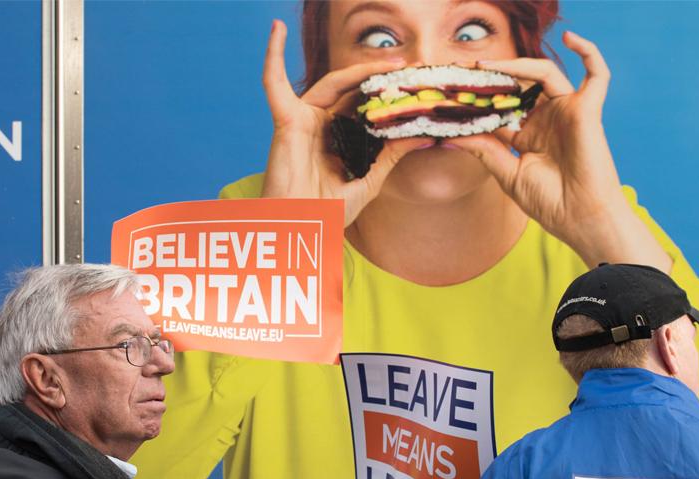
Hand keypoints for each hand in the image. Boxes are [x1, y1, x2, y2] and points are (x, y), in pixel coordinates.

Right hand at [261, 20, 431, 226]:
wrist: (301, 230)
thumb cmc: (328, 212)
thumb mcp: (371, 178)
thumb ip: (393, 154)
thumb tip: (426, 136)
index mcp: (341, 137)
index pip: (368, 106)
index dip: (391, 94)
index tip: (421, 86)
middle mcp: (323, 124)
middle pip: (354, 90)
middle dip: (383, 79)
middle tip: (414, 70)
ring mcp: (304, 119)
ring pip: (333, 83)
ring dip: (362, 69)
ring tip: (391, 63)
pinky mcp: (286, 119)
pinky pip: (273, 83)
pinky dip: (272, 55)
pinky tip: (275, 29)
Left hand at [451, 31, 670, 270]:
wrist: (580, 219)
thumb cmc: (550, 203)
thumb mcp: (508, 174)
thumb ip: (484, 150)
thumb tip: (451, 134)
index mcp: (528, 134)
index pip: (501, 108)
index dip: (479, 100)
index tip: (452, 95)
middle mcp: (547, 119)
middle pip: (519, 86)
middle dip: (493, 78)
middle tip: (463, 73)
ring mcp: (567, 113)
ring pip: (543, 74)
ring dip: (516, 67)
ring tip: (485, 66)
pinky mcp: (587, 110)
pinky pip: (597, 74)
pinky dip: (589, 52)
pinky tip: (571, 38)